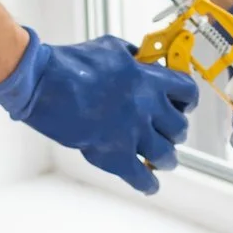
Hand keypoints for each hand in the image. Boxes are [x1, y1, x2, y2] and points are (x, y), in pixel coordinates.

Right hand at [0, 30, 199, 193]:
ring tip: (162, 159)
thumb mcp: (111, 47)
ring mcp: (133, 132)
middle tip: (168, 133)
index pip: (187, 91)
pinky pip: (141, 177)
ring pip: (166, 155)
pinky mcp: (114, 155)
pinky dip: (147, 183)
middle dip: (175, 132)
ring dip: (166, 158)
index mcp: (148, 79)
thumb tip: (142, 60)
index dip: (187, 100)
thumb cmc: (72, 63)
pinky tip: (149, 184)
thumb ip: (132, 56)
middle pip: (179, 127)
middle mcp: (147, 107)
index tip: (184, 105)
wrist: (44, 83)